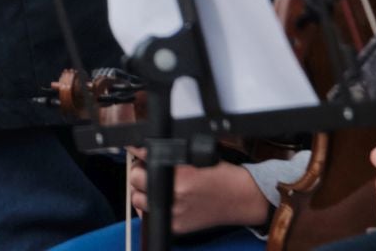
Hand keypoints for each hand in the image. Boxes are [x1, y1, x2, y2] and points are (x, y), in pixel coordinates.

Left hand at [126, 158, 268, 233]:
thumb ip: (165, 153)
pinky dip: (151, 207)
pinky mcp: (176, 226)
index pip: (142, 155)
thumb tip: (140, 150)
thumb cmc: (220, 175)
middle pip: (135, 177)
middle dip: (141, 172)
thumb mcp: (193, 155)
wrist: (241, 198)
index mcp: (179, 172)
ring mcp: (174, 211)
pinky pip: (148, 214)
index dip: (136, 150)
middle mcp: (175, 192)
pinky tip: (162, 200)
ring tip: (156, 187)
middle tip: (150, 170)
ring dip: (142, 191)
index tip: (133, 149)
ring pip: (137, 197)